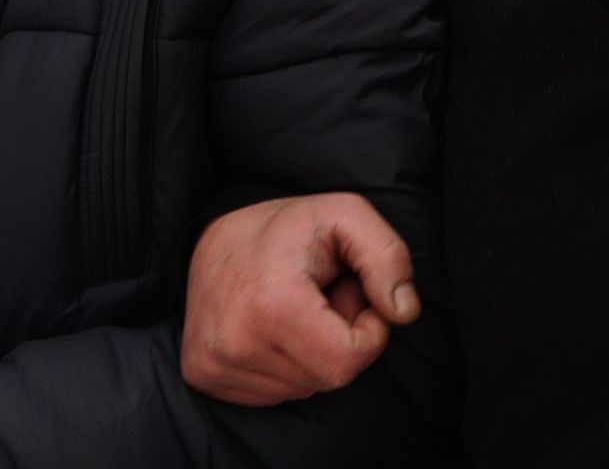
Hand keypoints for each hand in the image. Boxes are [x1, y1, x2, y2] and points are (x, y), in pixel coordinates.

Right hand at [182, 192, 419, 405]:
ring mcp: (214, 366)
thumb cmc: (289, 226)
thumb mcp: (346, 215)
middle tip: (323, 295)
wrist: (214, 236)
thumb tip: (405, 312)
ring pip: (304, 387)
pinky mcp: (204, 376)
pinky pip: (274, 392)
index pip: (347, 361)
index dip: (369, 331)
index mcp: (272, 306)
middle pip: (328, 377)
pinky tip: (274, 325)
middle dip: (341, 338)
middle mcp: (235, 345)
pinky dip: (287, 363)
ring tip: (298, 307)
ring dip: (314, 351)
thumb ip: (388, 257)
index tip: (355, 292)